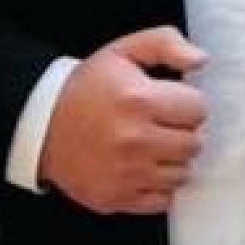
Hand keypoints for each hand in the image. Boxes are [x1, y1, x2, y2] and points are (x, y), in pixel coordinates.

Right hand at [40, 28, 208, 213]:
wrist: (42, 125)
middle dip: (181, 132)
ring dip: (170, 161)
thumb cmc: (88, 87)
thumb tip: (201, 59)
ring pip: (182, 174)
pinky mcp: (117, 198)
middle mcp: (134, 140)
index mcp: (139, 100)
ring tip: (148, 146)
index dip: (186, 103)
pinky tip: (140, 168)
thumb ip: (166, 44)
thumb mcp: (123, 52)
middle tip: (159, 125)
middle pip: (194, 144)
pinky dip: (156, 187)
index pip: (199, 109)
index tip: (169, 103)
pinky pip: (163, 200)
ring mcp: (126, 174)